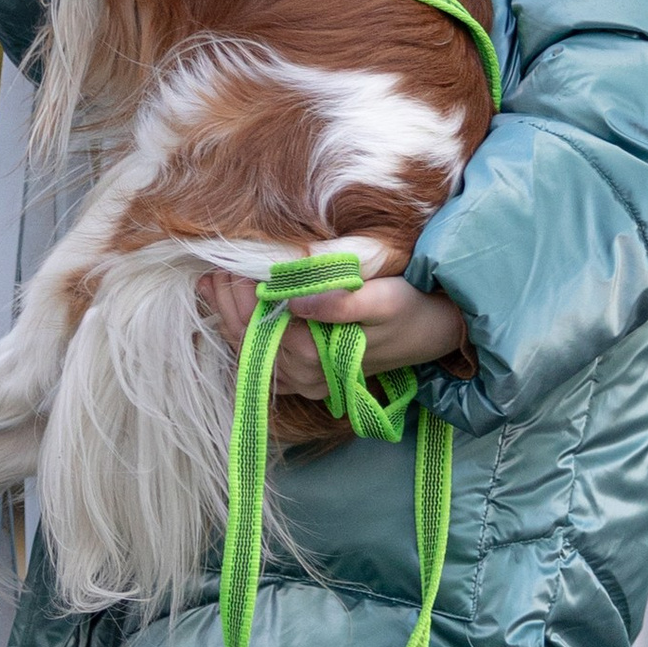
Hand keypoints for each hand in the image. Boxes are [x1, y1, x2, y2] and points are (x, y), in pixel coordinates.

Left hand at [199, 270, 468, 372]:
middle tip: (213, 270)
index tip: (229, 264)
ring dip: (228, 319)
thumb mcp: (384, 300)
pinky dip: (243, 338)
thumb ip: (342, 304)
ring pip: (252, 354)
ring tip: (212, 285)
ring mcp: (307, 382)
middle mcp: (309, 378)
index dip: (241, 297)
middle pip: (250, 343)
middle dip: (227, 306)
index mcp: (321, 358)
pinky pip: (264, 362)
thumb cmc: (411, 308)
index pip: (263, 328)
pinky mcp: (310, 377)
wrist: (436, 332)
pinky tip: (229, 311)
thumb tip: (296, 302)